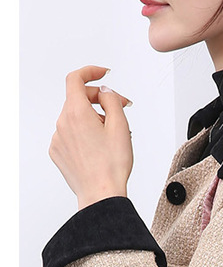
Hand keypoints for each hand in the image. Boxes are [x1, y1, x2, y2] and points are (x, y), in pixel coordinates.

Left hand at [49, 65, 133, 210]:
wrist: (101, 195)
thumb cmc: (111, 166)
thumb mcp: (120, 126)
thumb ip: (112, 100)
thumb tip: (105, 92)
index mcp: (76, 113)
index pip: (75, 78)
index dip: (90, 71)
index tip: (102, 74)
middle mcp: (62, 123)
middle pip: (78, 99)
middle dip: (99, 100)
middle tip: (120, 108)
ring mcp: (58, 139)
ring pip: (75, 118)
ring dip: (93, 120)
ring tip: (112, 136)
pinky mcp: (58, 152)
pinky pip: (71, 135)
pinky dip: (84, 135)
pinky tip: (99, 148)